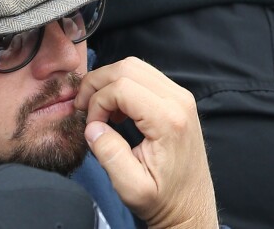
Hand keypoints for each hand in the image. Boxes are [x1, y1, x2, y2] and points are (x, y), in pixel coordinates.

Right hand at [75, 57, 217, 228]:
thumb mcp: (131, 188)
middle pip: (127, 68)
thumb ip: (109, 154)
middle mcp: (179, 101)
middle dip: (97, 83)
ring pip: (134, 66)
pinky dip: (122, 84)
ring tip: (97, 108)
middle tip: (83, 107)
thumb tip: (92, 126)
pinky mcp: (178, 98)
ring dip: (108, 82)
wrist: (191, 206)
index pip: (120, 88)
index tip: (91, 126)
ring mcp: (181, 96)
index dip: (97, 102)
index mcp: (168, 120)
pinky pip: (144, 75)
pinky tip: (116, 109)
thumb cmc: (164, 199)